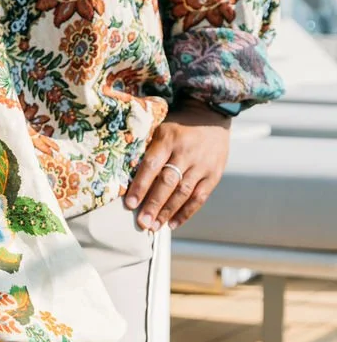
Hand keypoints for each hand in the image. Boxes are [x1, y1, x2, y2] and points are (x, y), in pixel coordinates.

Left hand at [125, 103, 230, 231]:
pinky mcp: (214, 174)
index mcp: (168, 138)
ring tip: (154, 226)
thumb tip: (127, 174)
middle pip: (168, 182)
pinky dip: (186, 213)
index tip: (130, 203)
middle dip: (154, 205)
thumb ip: (149, 148)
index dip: (140, 186)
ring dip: (168, 212)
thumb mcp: (161, 127)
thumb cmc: (179, 124)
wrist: (211, 114)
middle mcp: (186, 152)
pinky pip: (200, 197)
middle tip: (142, 223)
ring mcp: (202, 164)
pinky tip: (173, 224)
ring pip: (184, 193)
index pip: (152, 165)